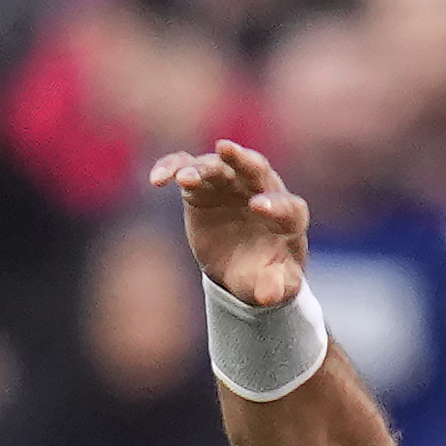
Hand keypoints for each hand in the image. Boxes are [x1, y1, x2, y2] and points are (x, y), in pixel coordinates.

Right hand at [148, 137, 312, 308]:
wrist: (243, 266)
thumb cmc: (266, 272)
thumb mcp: (275, 285)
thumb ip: (276, 287)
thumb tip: (268, 296)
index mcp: (288, 216)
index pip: (286, 205)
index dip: (275, 205)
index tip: (258, 208)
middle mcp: (261, 191)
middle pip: (256, 169)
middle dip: (242, 159)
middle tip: (227, 149)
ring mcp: (231, 184)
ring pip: (217, 167)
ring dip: (200, 169)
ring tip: (184, 180)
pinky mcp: (203, 186)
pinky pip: (186, 168)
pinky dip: (172, 168)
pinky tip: (158, 180)